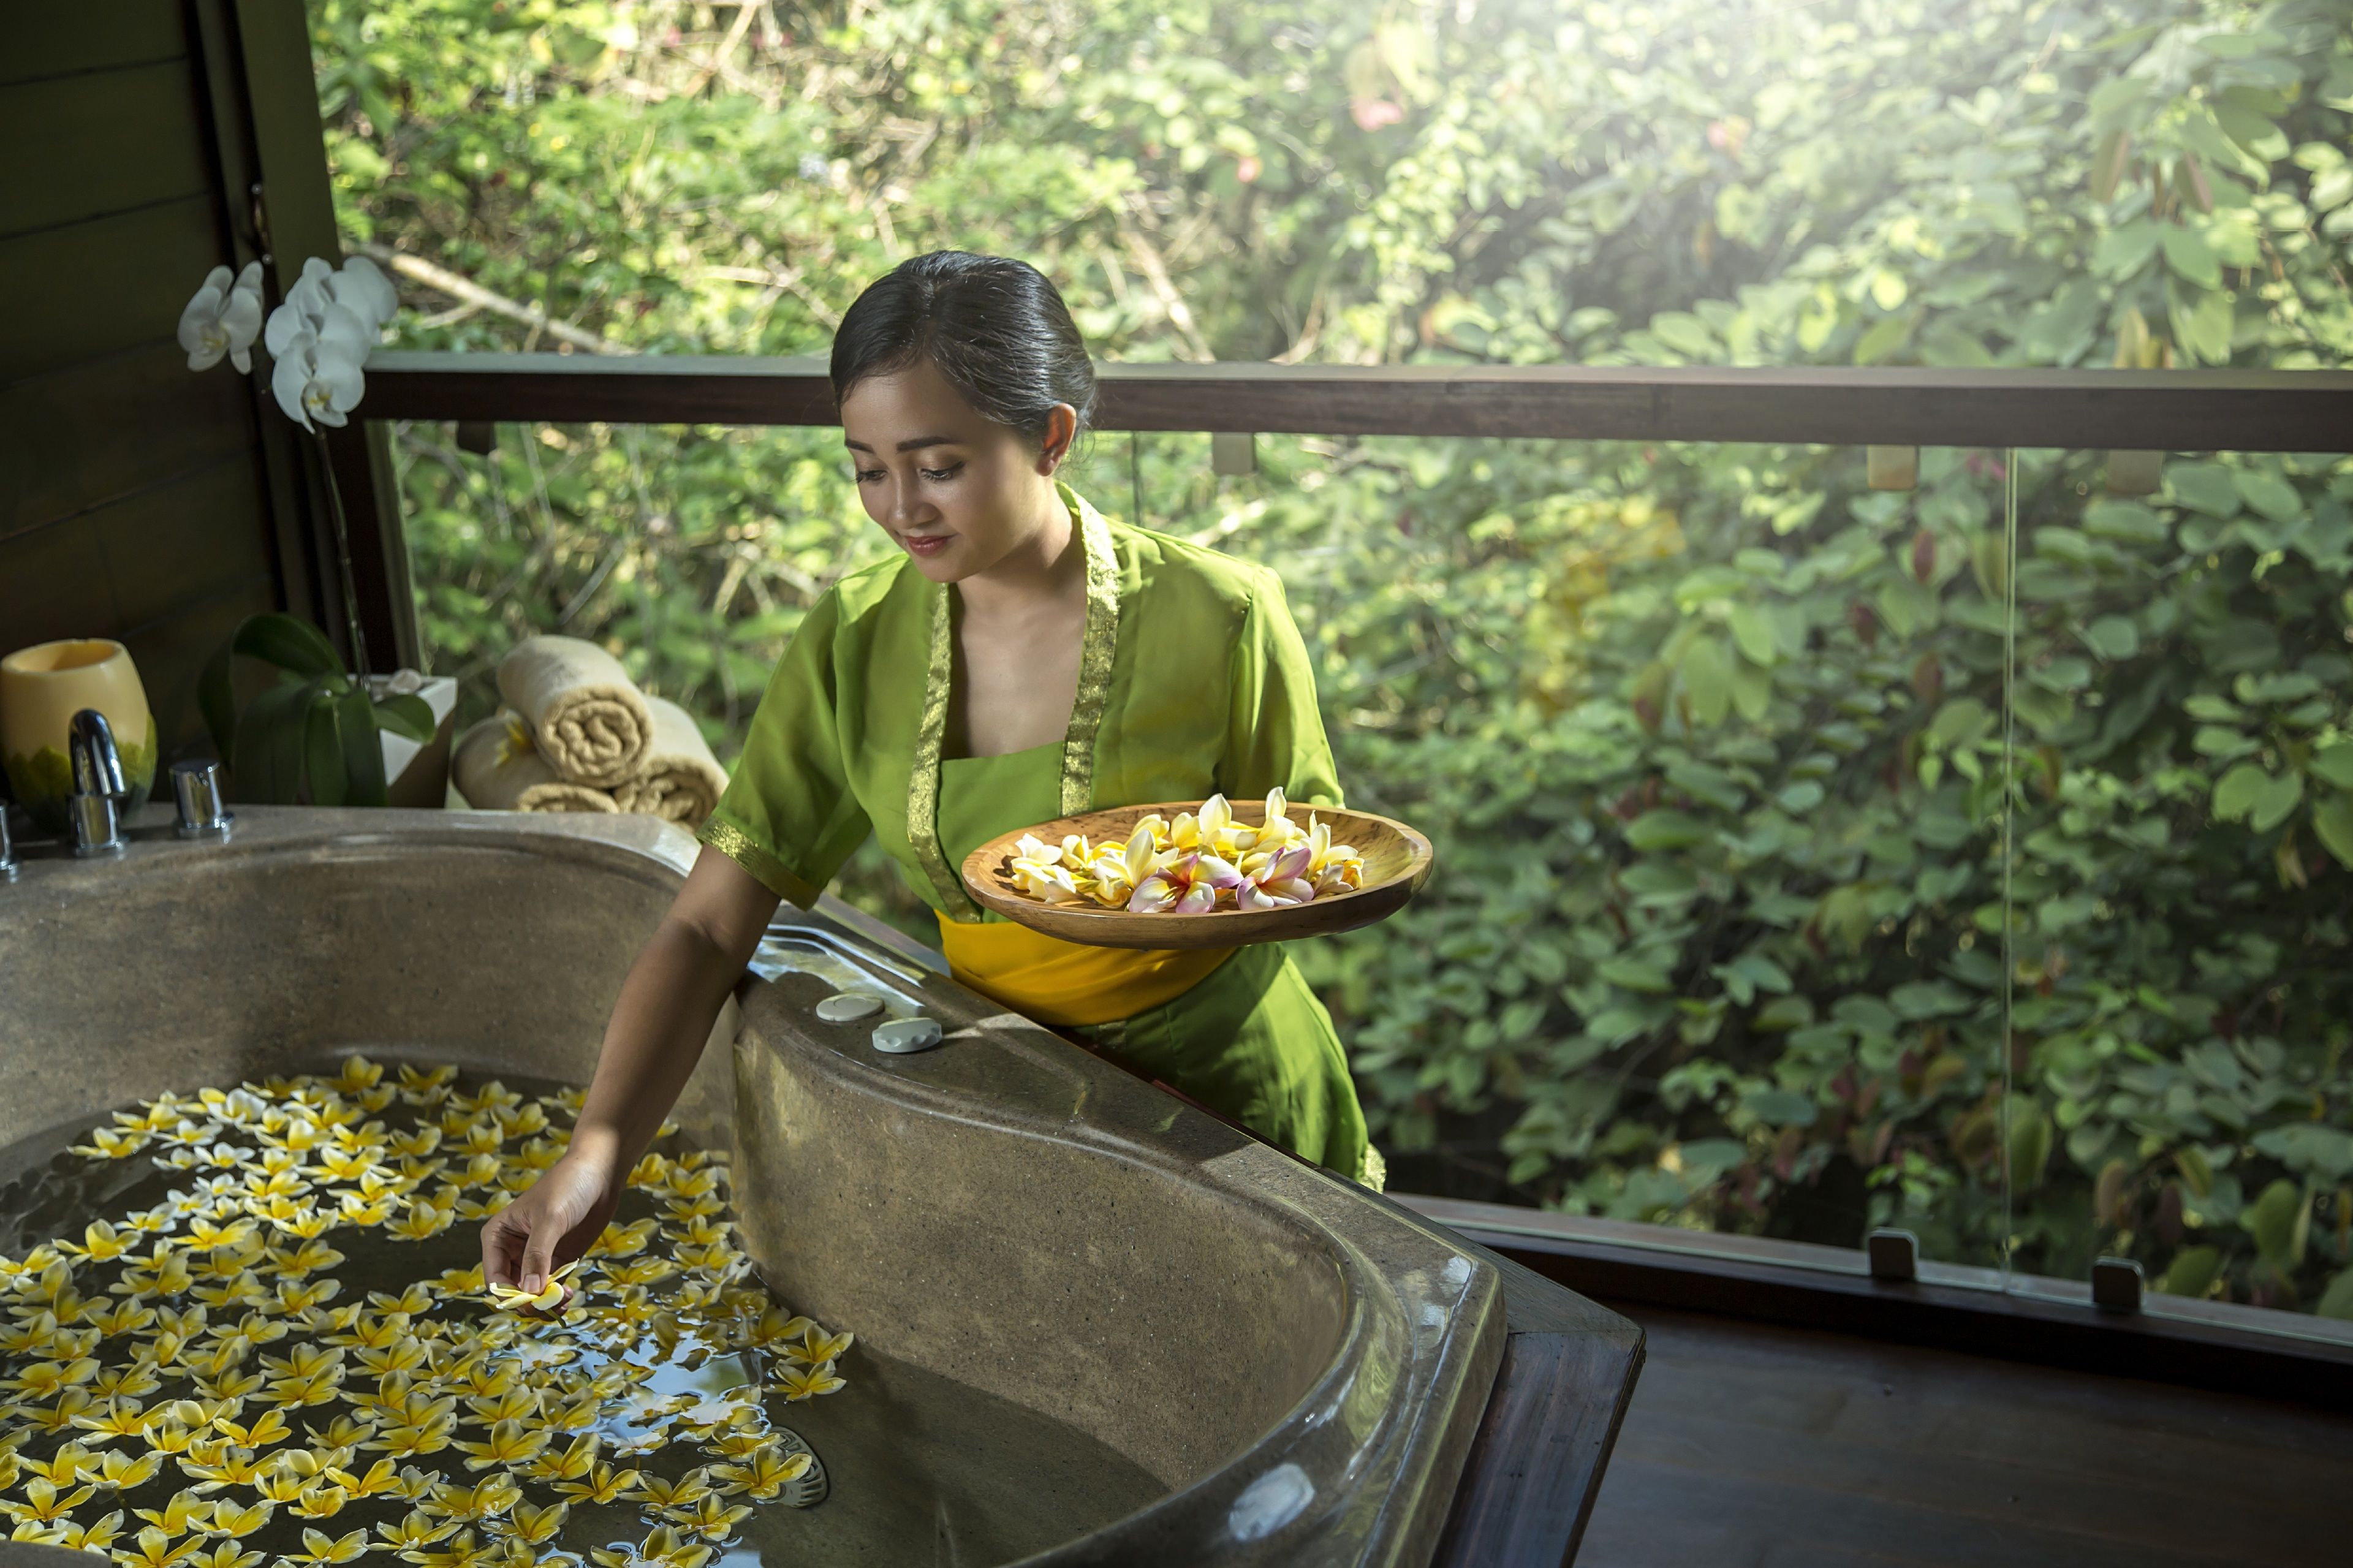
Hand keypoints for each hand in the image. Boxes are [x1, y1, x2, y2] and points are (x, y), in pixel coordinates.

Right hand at [481, 1150, 621, 1302]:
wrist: (599, 1173)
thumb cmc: (567, 1187)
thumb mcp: (550, 1219)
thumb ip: (538, 1255)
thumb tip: (529, 1291)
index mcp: (497, 1236)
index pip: (494, 1278)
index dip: (510, 1296)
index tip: (532, 1304)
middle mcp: (511, 1250)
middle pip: (512, 1289)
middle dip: (529, 1302)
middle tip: (550, 1306)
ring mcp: (535, 1257)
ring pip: (532, 1292)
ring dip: (544, 1303)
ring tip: (563, 1302)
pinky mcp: (557, 1260)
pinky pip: (551, 1286)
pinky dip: (557, 1296)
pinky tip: (570, 1296)